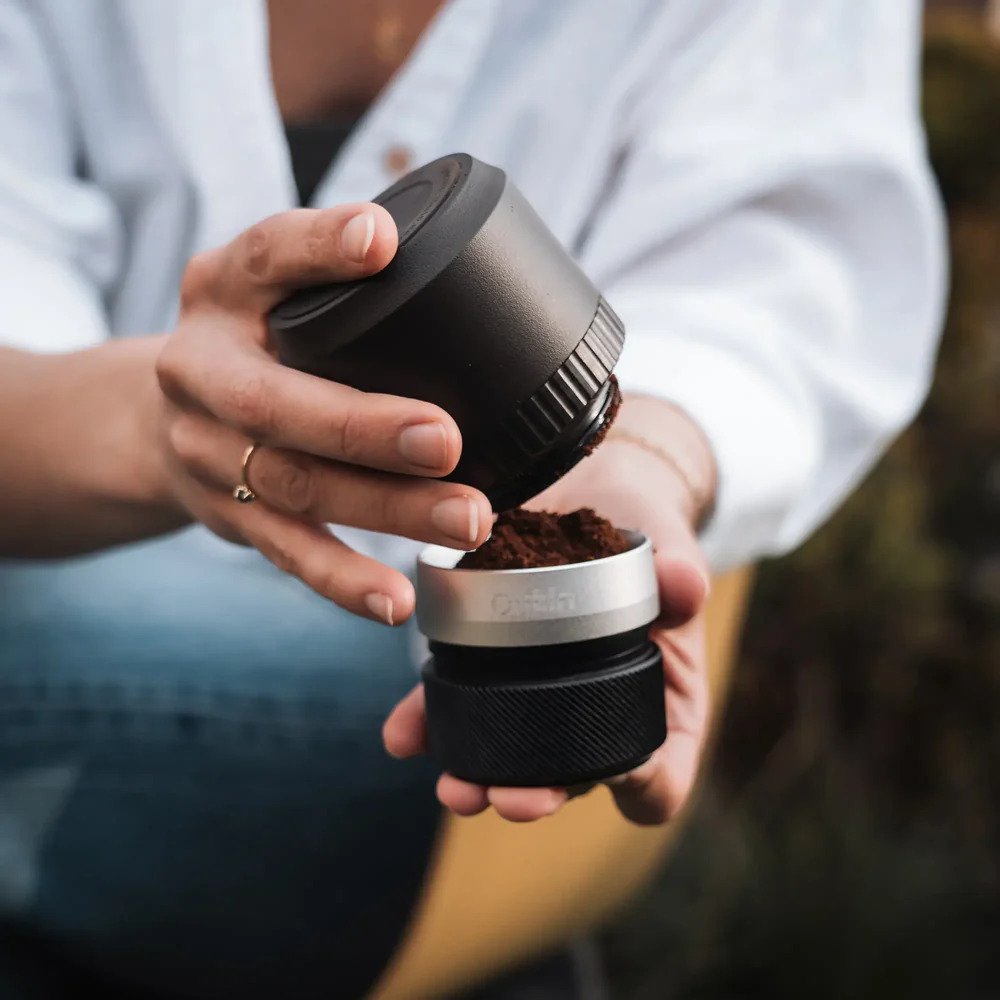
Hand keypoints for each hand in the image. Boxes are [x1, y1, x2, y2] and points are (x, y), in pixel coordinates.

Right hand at [154, 205, 492, 623]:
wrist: (156, 420)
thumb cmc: (251, 343)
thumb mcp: (268, 289)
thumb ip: (333, 281)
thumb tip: (469, 276)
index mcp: (220, 290)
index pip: (264, 255)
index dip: (318, 248)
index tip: (380, 241)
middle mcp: (199, 369)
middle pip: (278, 403)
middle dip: (364, 426)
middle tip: (446, 439)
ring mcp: (208, 451)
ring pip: (296, 486)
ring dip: (386, 510)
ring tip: (469, 521)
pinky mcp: (227, 516)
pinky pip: (288, 553)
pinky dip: (344, 581)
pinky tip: (398, 600)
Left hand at [383, 401, 714, 824]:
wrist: (591, 495)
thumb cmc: (647, 534)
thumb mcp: (669, 548)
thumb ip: (677, 570)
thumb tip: (686, 584)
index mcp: (657, 705)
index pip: (661, 774)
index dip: (645, 784)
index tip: (622, 775)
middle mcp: (593, 714)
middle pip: (571, 779)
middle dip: (538, 795)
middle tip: (511, 799)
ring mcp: (537, 696)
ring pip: (507, 754)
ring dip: (476, 777)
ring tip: (455, 788)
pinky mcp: (488, 664)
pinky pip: (456, 704)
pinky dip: (429, 723)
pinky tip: (404, 733)